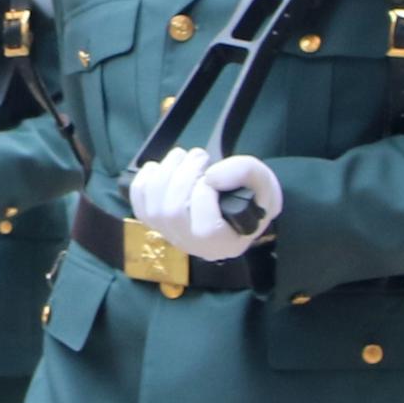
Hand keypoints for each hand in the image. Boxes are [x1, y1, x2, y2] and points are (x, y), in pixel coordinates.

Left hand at [130, 148, 277, 261]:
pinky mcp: (156, 220)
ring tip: (182, 157)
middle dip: (183, 175)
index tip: (214, 173)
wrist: (240, 202)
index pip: (204, 227)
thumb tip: (212, 176)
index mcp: (223, 244)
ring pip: (153, 207)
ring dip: (164, 172)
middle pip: (172, 213)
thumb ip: (246, 173)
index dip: (204, 192)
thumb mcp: (265, 183)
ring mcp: (171, 234)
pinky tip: (159, 168)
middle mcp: (193, 246)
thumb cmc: (254, 197)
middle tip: (199, 156)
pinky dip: (143, 181)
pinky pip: (138, 203)